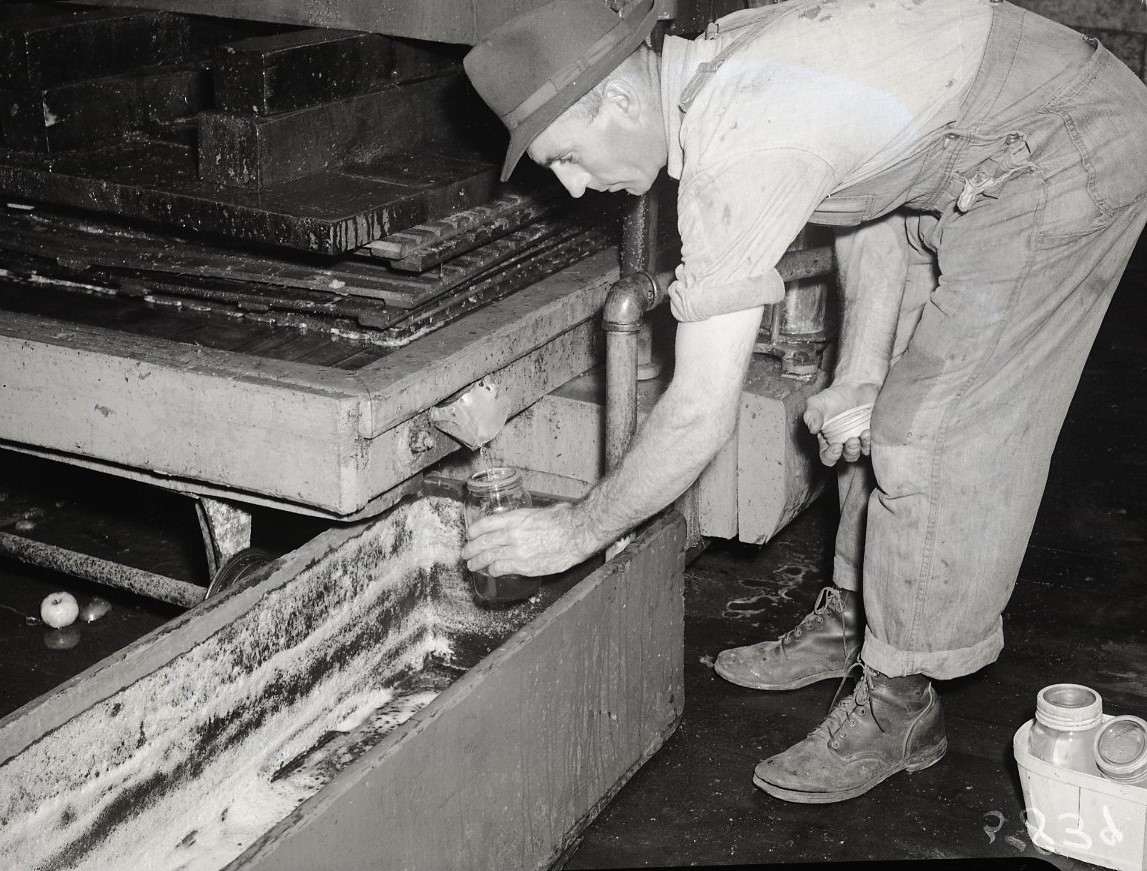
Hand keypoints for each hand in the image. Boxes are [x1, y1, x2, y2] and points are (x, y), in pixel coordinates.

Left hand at [461, 502, 598, 576]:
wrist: (577, 534)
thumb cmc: (565, 519)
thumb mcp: (541, 511)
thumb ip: (528, 517)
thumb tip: (526, 520)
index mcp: (515, 518)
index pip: (486, 524)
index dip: (474, 531)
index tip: (470, 535)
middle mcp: (512, 534)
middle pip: (483, 543)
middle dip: (471, 549)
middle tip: (465, 553)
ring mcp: (517, 551)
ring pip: (489, 558)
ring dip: (478, 562)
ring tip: (473, 565)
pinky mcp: (524, 566)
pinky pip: (502, 569)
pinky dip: (494, 570)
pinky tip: (492, 571)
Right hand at [804, 381, 879, 465]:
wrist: (853, 386)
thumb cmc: (832, 397)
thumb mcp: (817, 403)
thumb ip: (812, 415)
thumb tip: (812, 429)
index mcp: (827, 441)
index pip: (828, 457)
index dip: (832, 456)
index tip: (836, 447)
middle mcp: (843, 443)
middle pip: (847, 457)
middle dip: (850, 451)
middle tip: (852, 440)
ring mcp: (859, 440)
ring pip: (862, 452)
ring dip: (863, 446)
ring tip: (864, 434)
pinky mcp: (871, 434)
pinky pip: (874, 443)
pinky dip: (872, 440)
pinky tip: (869, 430)